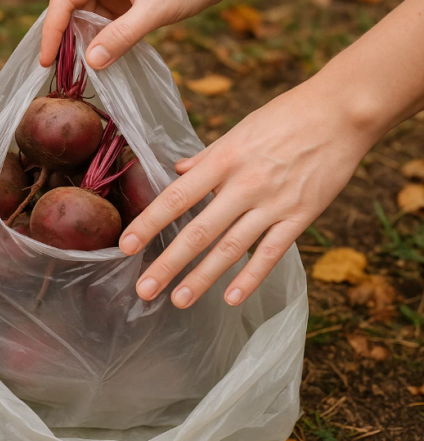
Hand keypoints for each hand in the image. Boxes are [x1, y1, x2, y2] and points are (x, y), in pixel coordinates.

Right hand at [40, 0, 219, 68]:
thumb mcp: (154, 12)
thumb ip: (123, 35)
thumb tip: (93, 63)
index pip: (63, 2)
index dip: (51, 32)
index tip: (46, 60)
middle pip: (70, 9)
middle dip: (66, 40)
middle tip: (62, 72)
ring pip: (86, 17)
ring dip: (84, 43)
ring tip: (82, 70)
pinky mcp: (125, 1)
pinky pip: (104, 20)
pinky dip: (102, 40)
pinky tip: (102, 59)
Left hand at [118, 81, 377, 307]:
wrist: (343, 111)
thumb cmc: (286, 116)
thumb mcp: (239, 131)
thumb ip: (207, 157)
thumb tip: (177, 171)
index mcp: (224, 160)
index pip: (177, 197)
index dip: (149, 222)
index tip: (125, 245)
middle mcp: (245, 184)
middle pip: (199, 230)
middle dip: (169, 262)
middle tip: (145, 289)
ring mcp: (273, 203)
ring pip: (231, 248)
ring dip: (203, 278)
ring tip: (179, 300)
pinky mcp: (301, 216)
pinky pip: (271, 253)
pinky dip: (251, 277)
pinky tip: (231, 298)